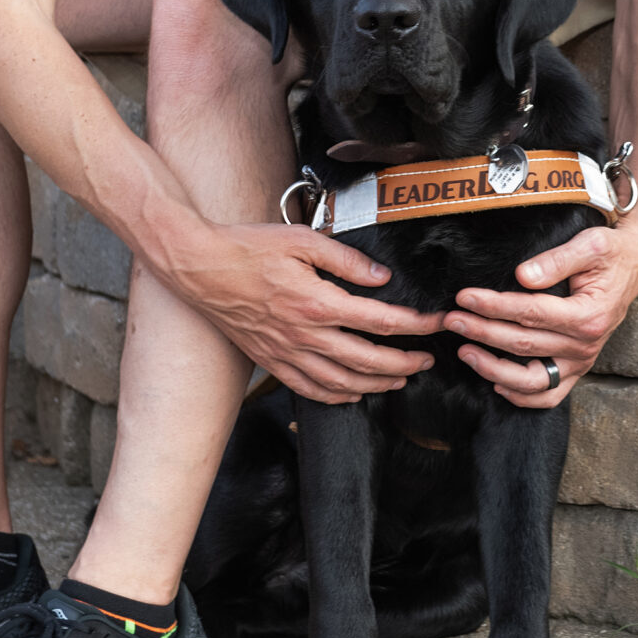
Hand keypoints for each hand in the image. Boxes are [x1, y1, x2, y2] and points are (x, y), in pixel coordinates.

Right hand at [160, 222, 442, 404]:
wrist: (200, 267)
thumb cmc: (248, 248)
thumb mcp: (302, 240)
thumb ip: (346, 260)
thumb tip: (381, 278)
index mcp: (317, 302)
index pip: (380, 320)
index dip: (416, 325)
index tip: (436, 323)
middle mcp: (305, 334)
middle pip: (368, 360)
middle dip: (405, 363)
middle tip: (426, 361)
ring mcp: (287, 352)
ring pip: (342, 382)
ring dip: (376, 384)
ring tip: (398, 380)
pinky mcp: (271, 361)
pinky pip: (310, 389)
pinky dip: (337, 397)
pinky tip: (353, 393)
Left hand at [443, 216, 637, 407]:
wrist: (634, 265)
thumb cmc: (610, 252)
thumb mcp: (590, 245)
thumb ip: (557, 260)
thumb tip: (522, 276)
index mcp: (587, 316)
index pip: (529, 312)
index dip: (493, 306)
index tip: (464, 297)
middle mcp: (585, 345)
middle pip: (522, 344)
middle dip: (482, 332)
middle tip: (451, 319)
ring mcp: (581, 361)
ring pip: (532, 380)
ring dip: (493, 369)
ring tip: (465, 352)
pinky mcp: (576, 369)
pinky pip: (548, 395)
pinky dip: (521, 396)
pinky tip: (495, 383)